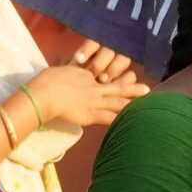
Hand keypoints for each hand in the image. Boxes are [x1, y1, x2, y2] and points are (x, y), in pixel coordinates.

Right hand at [22, 55, 145, 135]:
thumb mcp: (60, 71)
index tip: (127, 79)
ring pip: (119, 101)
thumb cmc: (45, 83)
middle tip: (147, 89)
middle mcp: (93, 87)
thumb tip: (72, 66)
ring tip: (145, 107)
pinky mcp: (92, 114)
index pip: (103, 80)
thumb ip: (68, 70)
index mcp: (85, 77)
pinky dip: (121, 121)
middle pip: (116, 87)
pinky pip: (111, 118)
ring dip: (132, 103)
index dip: (115, 80)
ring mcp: (95, 101)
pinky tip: (131, 124)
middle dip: (131, 89)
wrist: (43, 94)